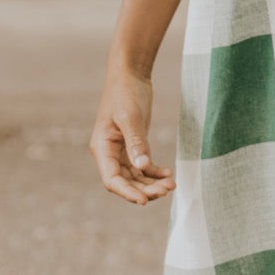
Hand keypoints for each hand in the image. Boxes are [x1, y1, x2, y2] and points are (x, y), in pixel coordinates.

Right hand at [89, 70, 175, 205]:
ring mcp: (121, 150)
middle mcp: (109, 153)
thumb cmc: (126, 92)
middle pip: (125, 181)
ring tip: (171, 185)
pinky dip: (154, 172)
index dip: (127, 193)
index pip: (112, 180)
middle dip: (145, 189)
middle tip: (167, 190)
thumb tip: (142, 167)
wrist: (130, 73)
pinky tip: (168, 174)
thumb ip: (136, 142)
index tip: (144, 201)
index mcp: (102, 148)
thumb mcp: (131, 117)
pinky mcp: (133, 145)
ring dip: (152, 183)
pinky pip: (143, 166)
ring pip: (135, 176)